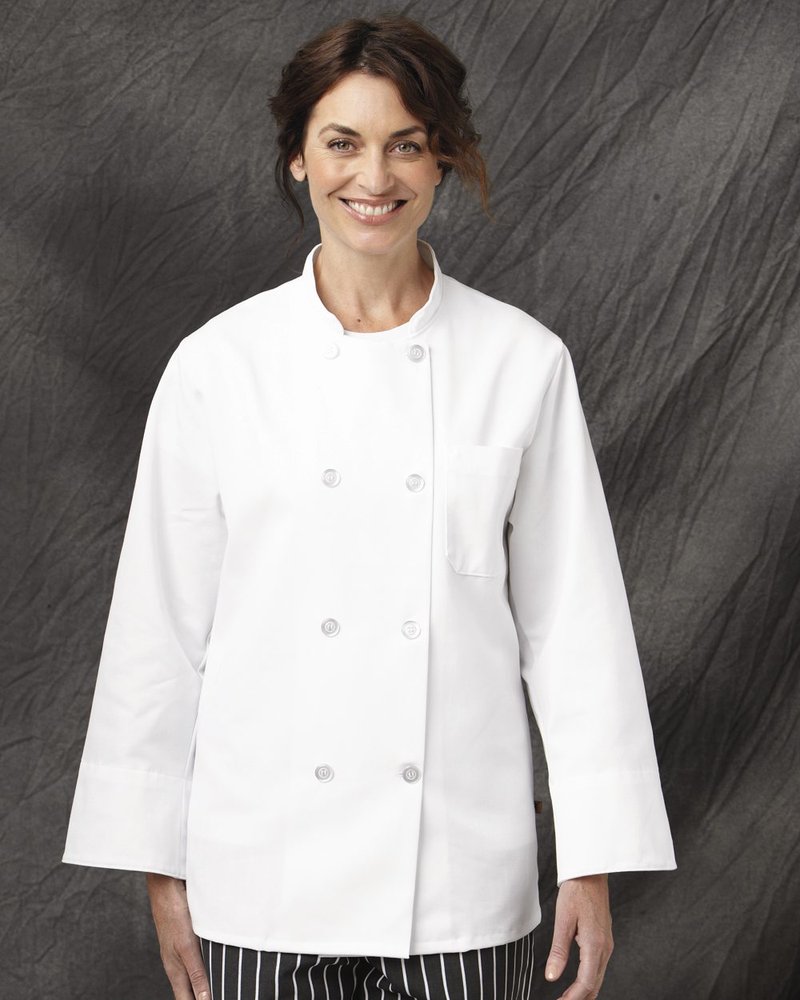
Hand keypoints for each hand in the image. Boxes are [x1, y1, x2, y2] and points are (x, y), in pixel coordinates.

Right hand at [146, 873, 210, 999]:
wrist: (166, 887)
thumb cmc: (173, 916)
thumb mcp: (187, 947)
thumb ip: (196, 974)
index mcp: (175, 971)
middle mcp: (177, 964)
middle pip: (190, 990)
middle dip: (203, 996)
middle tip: (225, 992)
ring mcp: (180, 951)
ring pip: (194, 974)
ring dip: (206, 982)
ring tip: (221, 984)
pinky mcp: (186, 938)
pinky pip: (198, 958)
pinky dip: (207, 965)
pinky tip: (217, 961)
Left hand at [544, 874, 612, 998]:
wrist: (591, 872)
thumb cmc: (577, 891)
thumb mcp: (563, 919)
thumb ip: (558, 951)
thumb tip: (551, 976)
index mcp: (595, 944)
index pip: (585, 983)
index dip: (573, 998)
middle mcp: (604, 947)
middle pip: (594, 984)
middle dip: (579, 999)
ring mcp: (607, 944)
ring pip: (597, 977)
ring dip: (584, 991)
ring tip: (567, 998)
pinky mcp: (604, 939)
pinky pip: (598, 967)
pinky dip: (588, 979)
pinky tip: (578, 982)